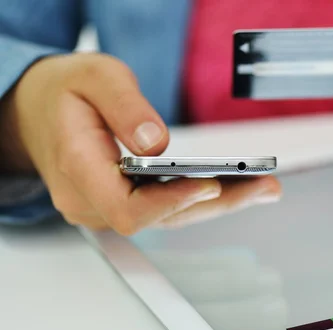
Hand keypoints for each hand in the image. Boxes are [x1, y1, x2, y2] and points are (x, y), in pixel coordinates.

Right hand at [0, 53, 279, 233]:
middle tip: (263, 185)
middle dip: (215, 203)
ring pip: (169, 218)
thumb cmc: (65, 93)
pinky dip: (202, 199)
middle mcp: (90, 202)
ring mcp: (106, 209)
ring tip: (262, 185)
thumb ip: (123, 107)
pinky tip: (236, 188)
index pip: (128, 207)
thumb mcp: (93, 78)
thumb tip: (157, 143)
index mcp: (77, 169)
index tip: (211, 183)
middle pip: (160, 218)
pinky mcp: (123, 206)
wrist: (39, 112)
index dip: (171, 201)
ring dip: (218, 203)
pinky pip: (166, 210)